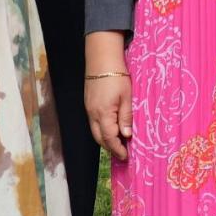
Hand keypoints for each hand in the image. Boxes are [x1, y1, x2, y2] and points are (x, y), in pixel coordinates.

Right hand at [85, 31, 133, 161]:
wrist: (101, 58)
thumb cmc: (117, 75)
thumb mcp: (127, 96)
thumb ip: (126, 117)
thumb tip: (126, 136)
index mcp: (103, 113)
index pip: (109, 138)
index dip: (117, 149)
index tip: (126, 157)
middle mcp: (92, 114)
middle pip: (99, 138)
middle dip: (110, 147)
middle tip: (122, 153)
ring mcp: (89, 109)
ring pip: (95, 131)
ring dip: (105, 140)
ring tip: (118, 143)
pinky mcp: (88, 104)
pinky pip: (94, 123)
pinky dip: (102, 130)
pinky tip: (111, 129)